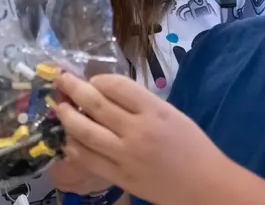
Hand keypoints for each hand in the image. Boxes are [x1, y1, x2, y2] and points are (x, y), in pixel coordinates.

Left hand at [55, 73, 226, 204]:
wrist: (205, 185)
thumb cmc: (192, 146)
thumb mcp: (171, 114)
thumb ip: (141, 103)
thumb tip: (108, 93)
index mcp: (154, 110)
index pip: (115, 85)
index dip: (98, 79)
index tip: (93, 80)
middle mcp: (137, 130)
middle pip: (95, 104)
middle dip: (73, 88)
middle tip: (61, 80)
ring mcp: (126, 155)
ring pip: (85, 132)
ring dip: (67, 116)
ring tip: (59, 107)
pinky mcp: (119, 177)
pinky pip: (88, 159)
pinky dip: (73, 146)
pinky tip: (67, 139)